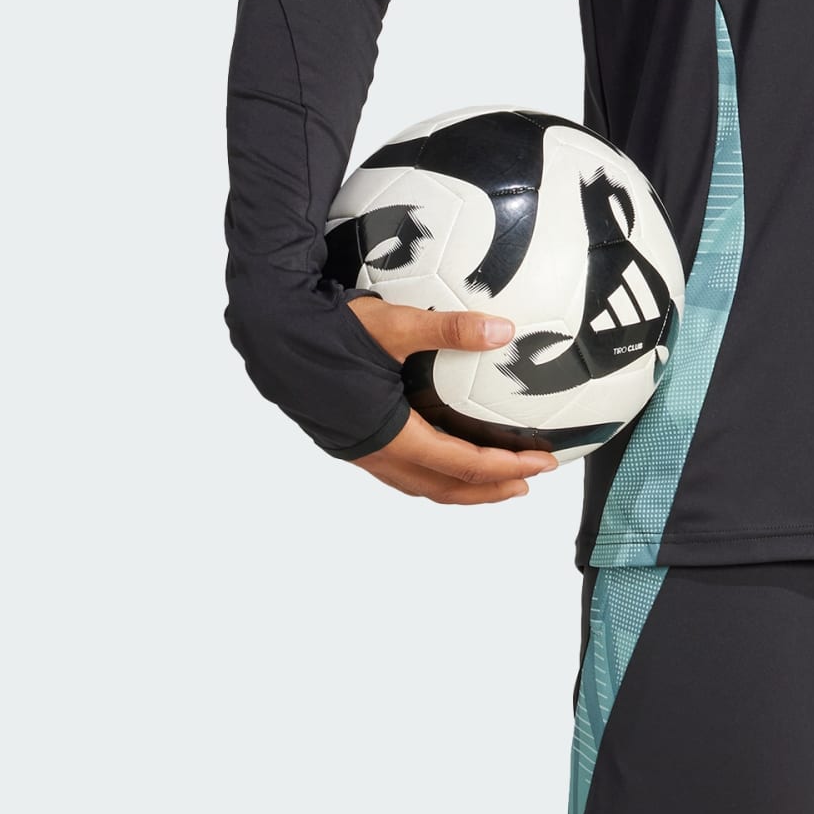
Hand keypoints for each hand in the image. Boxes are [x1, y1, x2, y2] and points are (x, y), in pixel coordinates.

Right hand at [346, 298, 558, 504]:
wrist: (271, 333)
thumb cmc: (328, 331)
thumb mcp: (397, 325)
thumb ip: (452, 330)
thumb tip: (504, 329)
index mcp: (390, 434)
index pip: (461, 464)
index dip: (506, 468)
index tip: (542, 464)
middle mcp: (374, 452)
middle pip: (443, 487)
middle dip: (489, 489)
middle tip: (527, 481)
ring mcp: (358, 449)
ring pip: (418, 483)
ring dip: (460, 483)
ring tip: (493, 475)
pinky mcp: (348, 437)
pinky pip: (399, 468)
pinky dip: (431, 469)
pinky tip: (442, 449)